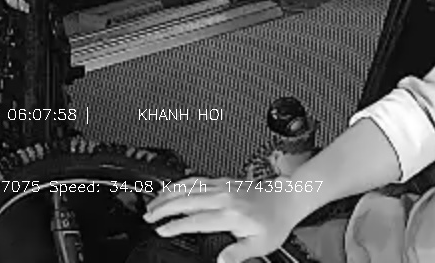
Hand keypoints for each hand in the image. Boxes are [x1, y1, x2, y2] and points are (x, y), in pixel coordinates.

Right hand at [143, 176, 308, 262]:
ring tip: (152, 203)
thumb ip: (238, 254)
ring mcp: (223, 187)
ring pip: (189, 187)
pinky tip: (171, 188)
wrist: (287, 198)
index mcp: (230, 214)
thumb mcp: (260, 245)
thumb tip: (221, 261)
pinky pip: (197, 180)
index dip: (175, 225)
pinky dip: (180, 184)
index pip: (196, 220)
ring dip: (168, 194)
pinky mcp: (224, 181)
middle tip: (147, 216)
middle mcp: (224, 197)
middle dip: (164, 208)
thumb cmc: (274, 221)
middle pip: (186, 200)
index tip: (160, 230)